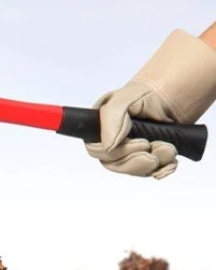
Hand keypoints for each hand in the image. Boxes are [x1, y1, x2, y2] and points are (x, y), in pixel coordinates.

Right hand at [85, 29, 215, 179]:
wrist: (170, 99)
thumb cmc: (143, 95)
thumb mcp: (122, 101)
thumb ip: (110, 120)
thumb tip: (107, 147)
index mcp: (99, 128)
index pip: (97, 151)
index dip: (117, 153)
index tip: (141, 142)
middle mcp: (112, 142)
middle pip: (115, 165)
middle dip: (137, 160)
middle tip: (154, 148)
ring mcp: (131, 153)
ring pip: (135, 171)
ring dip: (154, 162)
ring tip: (169, 148)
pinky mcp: (148, 160)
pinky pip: (152, 174)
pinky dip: (164, 170)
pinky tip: (172, 160)